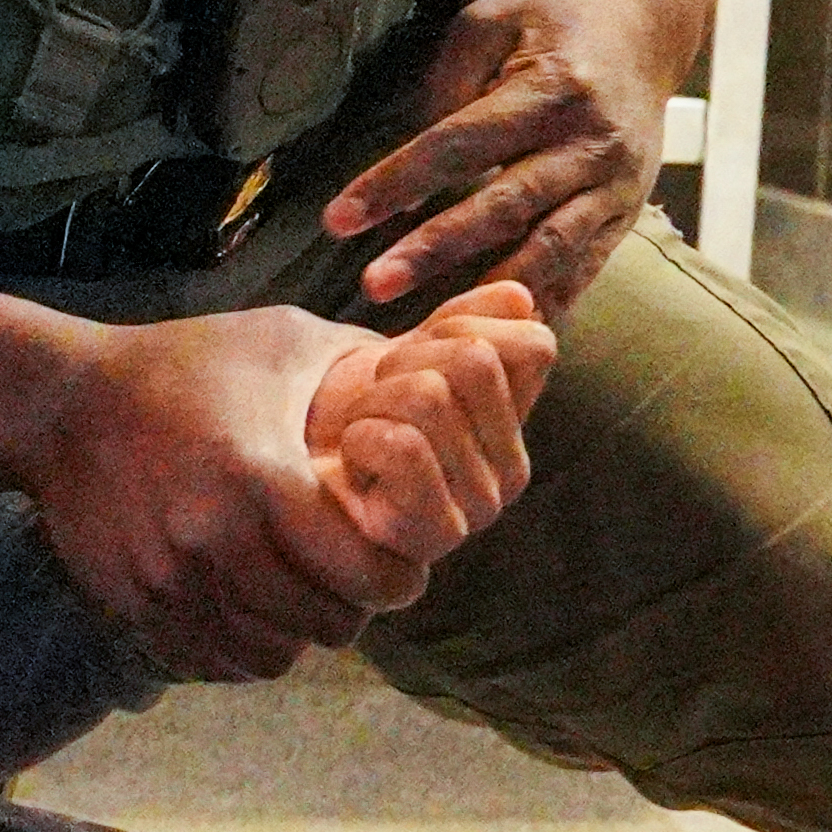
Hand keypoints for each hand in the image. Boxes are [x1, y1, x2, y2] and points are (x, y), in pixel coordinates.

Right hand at [22, 305, 423, 681]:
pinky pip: (217, 662)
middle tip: (347, 575)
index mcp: (259, 479)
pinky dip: (242, 643)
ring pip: (273, 655)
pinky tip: (246, 602)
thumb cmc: (183, 365)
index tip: (394, 558)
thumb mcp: (280, 341)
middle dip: (351, 604)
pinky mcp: (136, 607)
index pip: (368, 577)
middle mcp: (211, 541)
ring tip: (297, 590)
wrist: (59, 402)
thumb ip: (365, 365)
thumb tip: (446, 377)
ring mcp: (169, 582)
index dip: (396, 575)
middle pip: (328, 625)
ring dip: (297, 630)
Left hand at [306, 281, 553, 569]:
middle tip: (375, 402)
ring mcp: (481, 507)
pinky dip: (361, 441)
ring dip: (371, 405)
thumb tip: (519, 297)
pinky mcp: (437, 534)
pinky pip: (405, 447)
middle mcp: (513, 469)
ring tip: (361, 435)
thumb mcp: (412, 356)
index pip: (535, 345)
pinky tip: (357, 466)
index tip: (415, 354)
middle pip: (475, 360)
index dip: (459, 326)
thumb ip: (466, 323)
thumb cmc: (358, 414)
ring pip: (431, 397)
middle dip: (400, 363)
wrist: (297, 480)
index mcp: (516, 422)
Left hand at [324, 0, 718, 317]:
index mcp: (553, 89)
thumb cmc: (556, 14)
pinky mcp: (625, 214)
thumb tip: (414, 153)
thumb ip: (450, 80)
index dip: (397, 182)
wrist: (650, 23)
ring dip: (485, 291)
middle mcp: (591, 143)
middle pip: (504, 206)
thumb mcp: (495, 16)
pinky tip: (498, 338)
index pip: (460, 144)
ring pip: (548, 251)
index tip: (338, 220)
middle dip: (435, 250)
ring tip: (430, 329)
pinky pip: (582, 271)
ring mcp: (615, 185)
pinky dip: (541, 306)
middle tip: (373, 285)